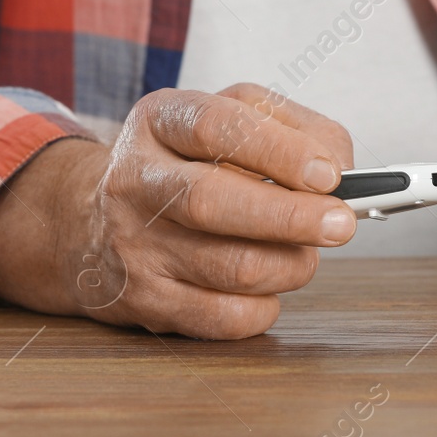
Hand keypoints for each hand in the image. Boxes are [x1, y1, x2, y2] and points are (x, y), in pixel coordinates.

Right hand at [0, 83, 356, 338]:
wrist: (94, 224)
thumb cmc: (185, 166)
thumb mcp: (226, 118)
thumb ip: (291, 127)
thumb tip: (342, 171)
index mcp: (159, 121)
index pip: (217, 127)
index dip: (280, 151)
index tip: (330, 174)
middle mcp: (136, 181)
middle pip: (213, 202)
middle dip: (291, 217)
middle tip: (342, 224)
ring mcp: (135, 246)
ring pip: (231, 267)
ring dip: (290, 264)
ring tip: (305, 253)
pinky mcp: (145, 302)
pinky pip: (223, 318)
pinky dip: (265, 306)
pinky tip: (268, 287)